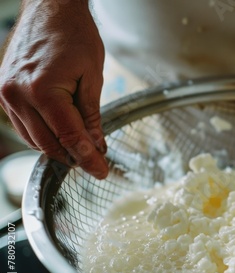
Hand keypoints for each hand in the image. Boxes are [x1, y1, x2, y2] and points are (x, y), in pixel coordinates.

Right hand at [0, 0, 107, 178]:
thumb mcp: (93, 76)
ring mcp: (5, 94)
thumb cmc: (75, 34)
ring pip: (32, 138)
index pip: (69, 137)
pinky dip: (41, 135)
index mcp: (43, 90)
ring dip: (56, 149)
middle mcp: (18, 95)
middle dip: (73, 158)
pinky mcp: (3, 91)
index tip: (101, 172)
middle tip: (94, 164)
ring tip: (80, 152)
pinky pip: (22, 125)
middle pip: (48, 143)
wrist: (49, 6)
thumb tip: (96, 145)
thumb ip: (92, 114)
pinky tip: (59, 136)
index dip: (87, 158)